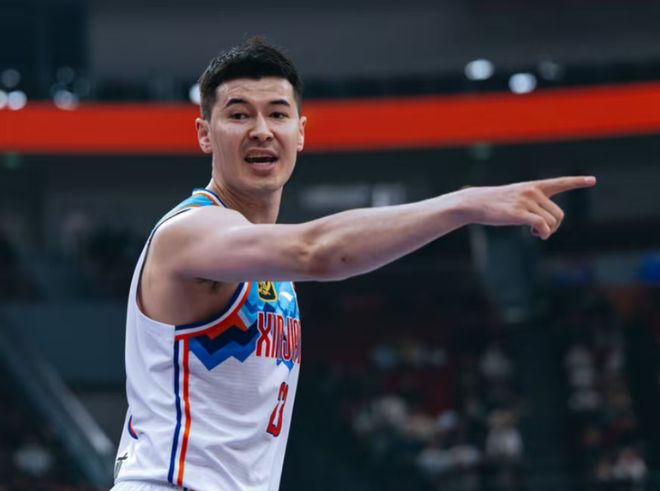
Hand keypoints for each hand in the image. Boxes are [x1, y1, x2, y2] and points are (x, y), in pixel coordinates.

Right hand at [458, 176, 596, 238]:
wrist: (475, 202)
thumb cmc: (494, 203)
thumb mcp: (515, 197)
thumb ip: (532, 205)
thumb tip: (544, 225)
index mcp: (534, 186)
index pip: (560, 183)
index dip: (577, 182)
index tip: (592, 180)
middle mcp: (533, 192)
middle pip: (559, 214)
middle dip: (554, 226)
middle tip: (541, 232)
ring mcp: (526, 202)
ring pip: (551, 221)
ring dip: (547, 232)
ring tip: (535, 233)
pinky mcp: (519, 213)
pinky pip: (542, 225)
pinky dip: (543, 233)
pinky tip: (534, 234)